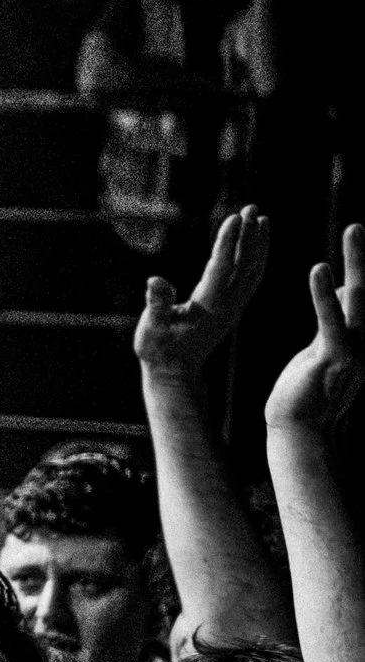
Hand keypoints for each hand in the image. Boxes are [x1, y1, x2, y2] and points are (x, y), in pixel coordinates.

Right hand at [136, 207, 268, 383]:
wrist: (175, 374)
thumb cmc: (158, 351)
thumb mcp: (151, 329)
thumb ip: (157, 305)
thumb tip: (155, 281)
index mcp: (209, 307)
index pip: (222, 267)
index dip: (228, 241)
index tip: (235, 217)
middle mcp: (228, 305)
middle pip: (245, 265)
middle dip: (249, 236)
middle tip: (251, 208)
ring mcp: (233, 307)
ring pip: (253, 271)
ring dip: (258, 244)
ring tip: (260, 218)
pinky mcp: (232, 309)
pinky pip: (250, 279)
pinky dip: (256, 258)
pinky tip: (254, 245)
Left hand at [266, 224, 364, 433]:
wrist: (301, 436)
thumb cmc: (302, 401)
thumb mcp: (319, 358)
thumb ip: (332, 330)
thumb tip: (342, 297)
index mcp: (348, 344)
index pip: (350, 302)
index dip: (348, 273)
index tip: (348, 246)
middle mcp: (357, 344)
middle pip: (361, 293)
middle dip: (359, 259)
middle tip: (356, 226)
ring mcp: (351, 350)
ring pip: (356, 300)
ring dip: (356, 263)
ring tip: (353, 231)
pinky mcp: (334, 357)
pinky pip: (331, 320)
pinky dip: (326, 294)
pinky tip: (321, 269)